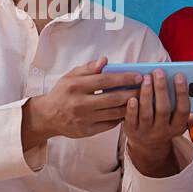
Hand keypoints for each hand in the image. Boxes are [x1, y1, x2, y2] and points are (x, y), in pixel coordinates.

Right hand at [24, 57, 141, 146]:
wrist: (47, 116)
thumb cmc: (62, 93)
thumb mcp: (70, 76)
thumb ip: (88, 68)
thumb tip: (105, 60)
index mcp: (75, 86)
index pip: (105, 80)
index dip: (124, 78)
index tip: (138, 77)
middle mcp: (79, 103)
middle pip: (112, 98)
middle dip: (132, 93)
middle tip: (145, 89)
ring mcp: (83, 119)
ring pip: (113, 113)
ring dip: (129, 106)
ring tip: (141, 99)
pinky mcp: (87, 131)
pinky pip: (109, 124)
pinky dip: (120, 118)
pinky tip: (128, 111)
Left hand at [123, 68, 191, 164]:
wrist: (148, 146)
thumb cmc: (165, 125)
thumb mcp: (179, 123)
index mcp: (177, 126)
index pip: (183, 110)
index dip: (182, 93)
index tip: (179, 75)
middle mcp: (162, 130)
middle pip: (164, 110)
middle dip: (162, 89)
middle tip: (159, 72)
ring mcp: (146, 131)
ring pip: (147, 113)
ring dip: (146, 94)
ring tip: (146, 78)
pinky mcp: (132, 131)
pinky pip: (131, 120)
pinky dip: (132, 109)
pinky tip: (132, 96)